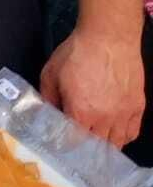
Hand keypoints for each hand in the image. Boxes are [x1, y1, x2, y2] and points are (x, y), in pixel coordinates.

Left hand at [40, 26, 146, 146]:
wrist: (109, 37)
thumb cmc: (77, 53)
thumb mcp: (51, 73)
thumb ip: (48, 97)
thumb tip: (48, 113)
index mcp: (81, 112)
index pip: (74, 142)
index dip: (67, 145)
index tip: (60, 144)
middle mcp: (105, 119)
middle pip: (96, 147)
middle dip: (85, 148)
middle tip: (77, 145)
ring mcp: (124, 115)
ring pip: (116, 144)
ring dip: (105, 146)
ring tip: (95, 144)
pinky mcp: (138, 107)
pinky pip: (132, 132)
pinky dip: (123, 136)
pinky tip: (113, 133)